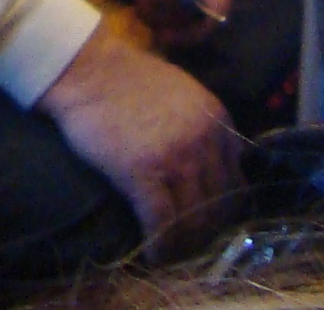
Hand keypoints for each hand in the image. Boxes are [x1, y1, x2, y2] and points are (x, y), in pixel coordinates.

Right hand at [37, 27, 240, 246]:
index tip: (209, 222)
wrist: (87, 69)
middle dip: (205, 230)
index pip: (236, 180)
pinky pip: (161, 223)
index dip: (223, 208)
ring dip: (184, 242)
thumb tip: (213, 163)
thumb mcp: (184, 92)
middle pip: (217, 204)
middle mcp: (204, 140)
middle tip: (189, 244)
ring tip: (172, 252)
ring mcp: (175, 158)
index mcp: (218, 119)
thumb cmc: (128, 79)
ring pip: (193, 218)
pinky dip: (160, 246)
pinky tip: (153, 255)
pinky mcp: (143, 174)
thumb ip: (205, 125)